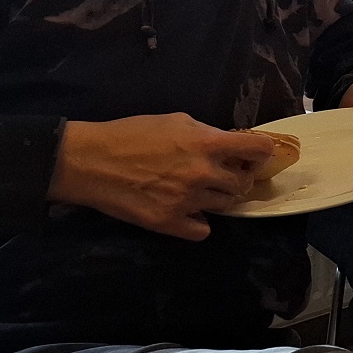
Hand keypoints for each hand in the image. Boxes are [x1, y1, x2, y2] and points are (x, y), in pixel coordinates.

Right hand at [47, 113, 275, 240]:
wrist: (90, 161)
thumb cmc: (132, 134)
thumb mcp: (177, 121)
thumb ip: (207, 134)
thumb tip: (228, 145)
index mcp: (208, 144)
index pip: (259, 150)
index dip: (261, 153)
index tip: (254, 156)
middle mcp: (204, 174)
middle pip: (243, 183)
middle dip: (237, 178)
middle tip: (222, 174)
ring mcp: (187, 201)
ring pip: (226, 206)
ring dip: (218, 198)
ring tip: (200, 190)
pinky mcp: (168, 223)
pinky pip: (202, 231)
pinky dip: (199, 223)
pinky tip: (187, 212)